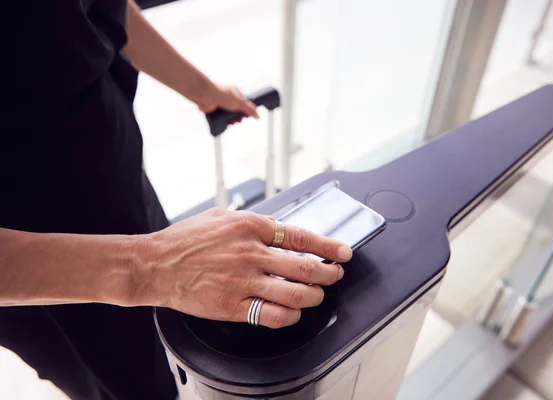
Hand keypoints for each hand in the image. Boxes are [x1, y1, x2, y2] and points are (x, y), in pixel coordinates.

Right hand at [137, 208, 351, 327]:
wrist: (155, 264)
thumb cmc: (185, 239)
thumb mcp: (222, 216)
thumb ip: (253, 222)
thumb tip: (281, 228)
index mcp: (250, 227)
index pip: (300, 237)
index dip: (328, 246)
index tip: (342, 252)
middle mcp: (250, 253)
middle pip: (304, 268)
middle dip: (328, 274)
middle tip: (334, 275)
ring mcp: (242, 281)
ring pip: (294, 294)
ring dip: (313, 297)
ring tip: (316, 295)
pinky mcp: (232, 305)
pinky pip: (271, 316)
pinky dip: (289, 316)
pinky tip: (292, 313)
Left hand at [195, 84, 258, 118]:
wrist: (205, 95)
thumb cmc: (222, 95)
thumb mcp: (239, 103)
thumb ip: (249, 109)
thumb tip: (258, 116)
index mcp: (235, 93)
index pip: (243, 104)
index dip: (245, 111)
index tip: (246, 117)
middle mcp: (228, 97)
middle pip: (236, 111)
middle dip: (238, 117)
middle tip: (237, 121)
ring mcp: (220, 104)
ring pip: (228, 115)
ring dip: (230, 121)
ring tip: (230, 123)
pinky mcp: (213, 109)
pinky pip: (220, 117)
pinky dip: (222, 121)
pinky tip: (224, 125)